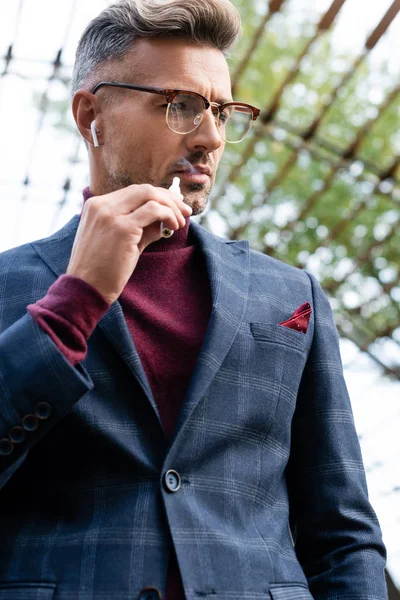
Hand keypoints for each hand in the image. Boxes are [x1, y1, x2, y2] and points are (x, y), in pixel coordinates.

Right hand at [66, 184, 191, 304]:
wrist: (86, 289)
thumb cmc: (102, 270)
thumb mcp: (121, 242)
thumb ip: (141, 228)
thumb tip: (165, 221)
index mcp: (96, 205)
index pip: (134, 192)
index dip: (158, 196)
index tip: (174, 204)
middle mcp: (101, 205)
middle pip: (144, 189)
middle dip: (169, 198)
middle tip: (185, 211)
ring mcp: (110, 215)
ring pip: (150, 195)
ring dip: (171, 207)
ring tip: (180, 223)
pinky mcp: (122, 228)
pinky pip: (154, 211)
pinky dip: (168, 215)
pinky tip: (172, 228)